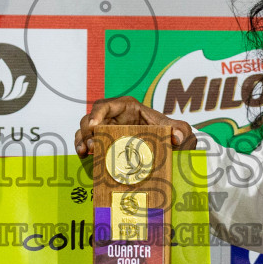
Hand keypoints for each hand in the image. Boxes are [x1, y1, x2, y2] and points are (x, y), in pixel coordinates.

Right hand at [75, 97, 198, 157]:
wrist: (168, 150)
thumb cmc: (170, 134)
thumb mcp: (178, 130)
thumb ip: (181, 129)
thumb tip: (176, 136)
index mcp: (127, 107)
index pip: (106, 105)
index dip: (97, 113)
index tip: (94, 125)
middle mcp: (113, 117)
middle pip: (90, 119)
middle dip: (87, 131)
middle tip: (90, 146)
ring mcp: (106, 130)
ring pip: (85, 131)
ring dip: (82, 140)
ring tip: (84, 152)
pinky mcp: (103, 143)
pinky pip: (88, 143)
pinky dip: (83, 149)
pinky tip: (84, 157)